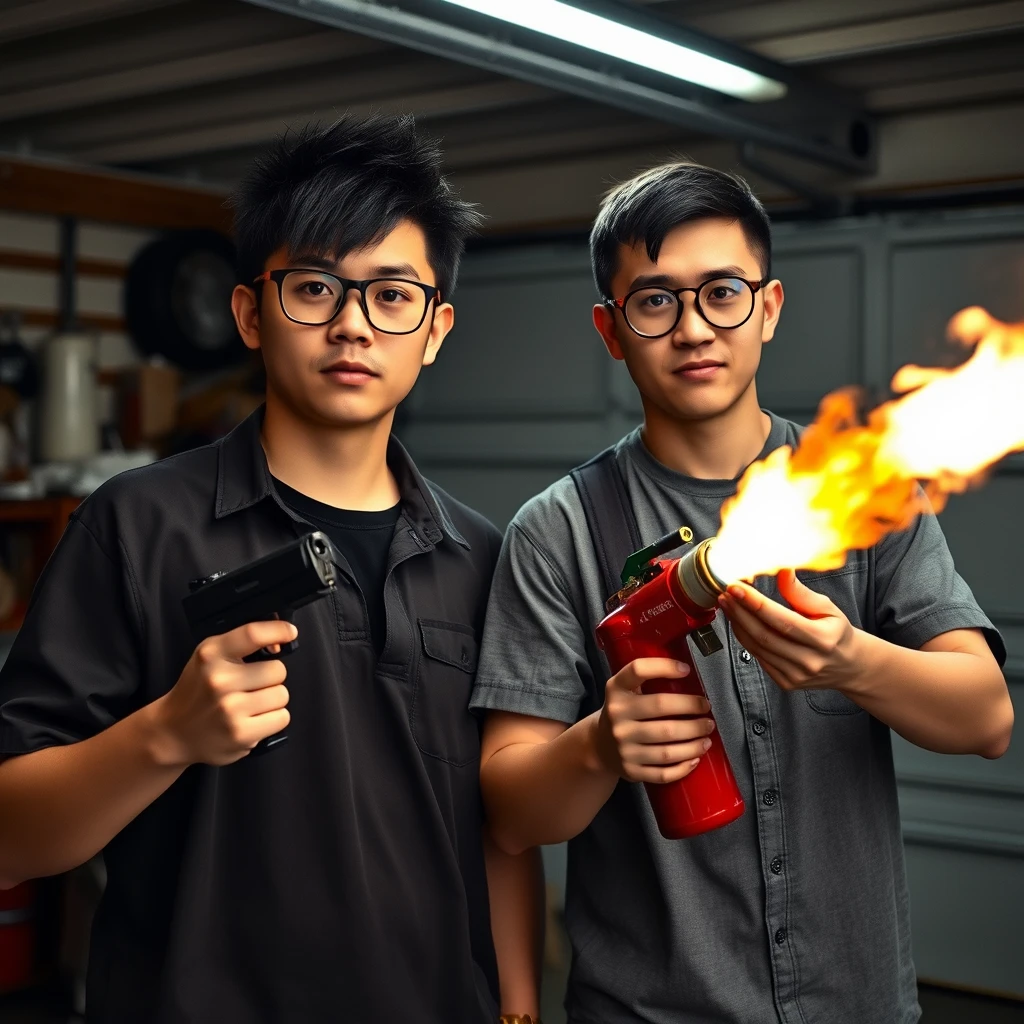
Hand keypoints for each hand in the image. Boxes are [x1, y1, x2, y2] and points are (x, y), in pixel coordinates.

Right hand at [148, 620, 296, 766]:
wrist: (173, 731)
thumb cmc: (199, 690)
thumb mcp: (211, 656)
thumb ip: (243, 643)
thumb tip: (281, 640)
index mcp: (211, 654)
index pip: (253, 634)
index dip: (279, 630)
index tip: (290, 633)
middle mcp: (219, 680)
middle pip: (278, 670)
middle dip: (270, 677)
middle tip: (251, 685)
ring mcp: (230, 709)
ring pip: (282, 695)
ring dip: (272, 700)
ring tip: (250, 704)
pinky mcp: (241, 734)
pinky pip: (281, 718)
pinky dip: (272, 719)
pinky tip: (252, 720)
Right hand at [594, 658, 714, 783]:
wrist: (599, 746)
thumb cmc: (623, 713)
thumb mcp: (624, 691)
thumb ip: (646, 680)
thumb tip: (689, 675)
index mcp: (616, 691)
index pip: (638, 670)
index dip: (664, 666)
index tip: (686, 669)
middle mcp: (617, 716)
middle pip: (661, 708)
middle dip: (692, 708)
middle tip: (707, 711)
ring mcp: (623, 746)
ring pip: (667, 747)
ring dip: (694, 743)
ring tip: (707, 737)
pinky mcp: (630, 770)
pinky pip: (663, 773)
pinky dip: (683, 767)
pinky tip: (695, 758)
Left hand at [719, 570, 861, 692]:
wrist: (848, 665)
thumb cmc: (836, 631)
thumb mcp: (827, 607)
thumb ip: (800, 592)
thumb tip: (782, 570)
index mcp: (823, 639)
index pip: (782, 620)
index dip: (755, 603)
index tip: (736, 587)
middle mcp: (809, 661)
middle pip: (764, 635)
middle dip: (740, 612)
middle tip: (726, 593)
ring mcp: (795, 675)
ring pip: (756, 647)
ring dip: (737, 624)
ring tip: (728, 604)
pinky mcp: (785, 682)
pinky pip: (757, 657)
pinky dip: (744, 638)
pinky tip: (738, 621)